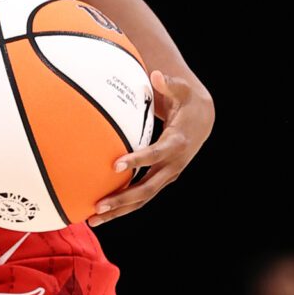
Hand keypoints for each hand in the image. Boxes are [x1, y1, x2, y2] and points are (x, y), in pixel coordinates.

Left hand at [89, 70, 214, 224]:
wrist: (202, 121)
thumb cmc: (186, 102)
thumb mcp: (182, 90)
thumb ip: (169, 84)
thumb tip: (156, 75)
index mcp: (176, 143)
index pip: (156, 154)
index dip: (138, 160)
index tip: (115, 165)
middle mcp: (172, 165)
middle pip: (147, 188)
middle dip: (123, 198)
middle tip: (98, 205)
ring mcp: (166, 176)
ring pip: (143, 199)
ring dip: (119, 211)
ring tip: (92, 219)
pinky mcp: (160, 180)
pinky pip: (140, 197)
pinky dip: (122, 207)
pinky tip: (99, 213)